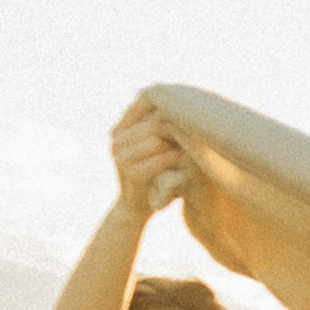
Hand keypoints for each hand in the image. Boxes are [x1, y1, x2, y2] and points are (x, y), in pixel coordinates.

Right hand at [110, 98, 189, 215]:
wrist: (136, 208)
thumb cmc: (155, 174)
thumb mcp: (157, 148)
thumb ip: (161, 129)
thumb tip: (184, 101)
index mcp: (120, 129)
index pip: (144, 108)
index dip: (168, 112)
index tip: (191, 118)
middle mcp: (116, 139)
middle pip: (152, 124)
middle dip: (174, 131)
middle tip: (193, 138)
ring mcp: (119, 155)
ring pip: (155, 139)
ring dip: (175, 146)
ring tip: (187, 152)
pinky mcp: (128, 171)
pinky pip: (158, 159)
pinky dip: (173, 160)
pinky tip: (182, 162)